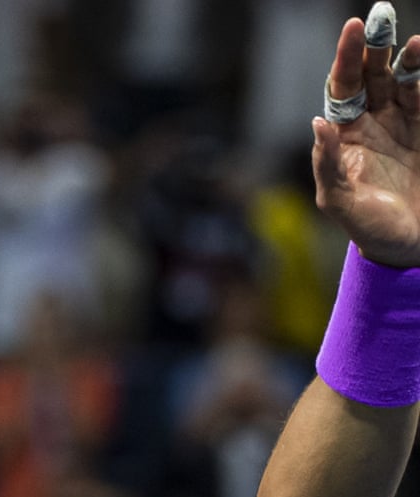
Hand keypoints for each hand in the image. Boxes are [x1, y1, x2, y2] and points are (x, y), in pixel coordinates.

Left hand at [314, 9, 419, 266]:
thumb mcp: (340, 202)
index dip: (345, 60)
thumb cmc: (368, 228)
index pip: (341, 90)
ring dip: (403, 55)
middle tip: (377, 17)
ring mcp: (399, 123)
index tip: (352, 29)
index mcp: (342, 138)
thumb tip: (317, 123)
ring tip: (408, 37)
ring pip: (399, 78)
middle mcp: (369, 124)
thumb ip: (327, 165)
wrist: (409, 244)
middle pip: (369, 76)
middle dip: (372, 46)